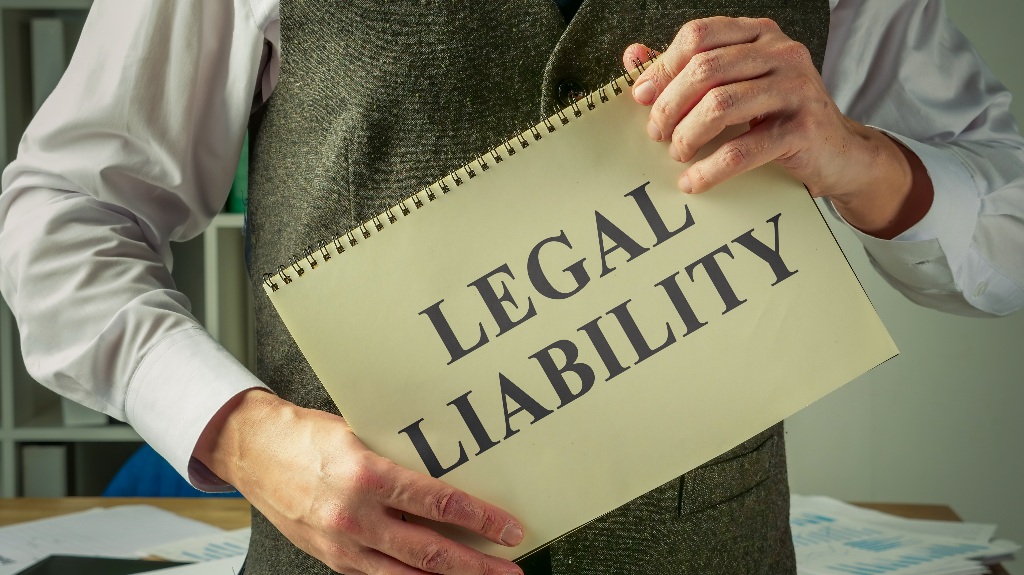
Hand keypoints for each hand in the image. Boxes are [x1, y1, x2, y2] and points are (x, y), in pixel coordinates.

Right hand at [194, 389, 524, 574]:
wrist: (252, 452)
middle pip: (431, 551)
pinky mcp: (331, 559)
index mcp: (366, 476)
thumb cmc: (305, 435)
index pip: (438, 503)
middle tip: (510, 568)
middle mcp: (355, 516)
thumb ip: (399, 457)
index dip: (480, 519)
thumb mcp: (359, 434)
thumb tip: (448, 470)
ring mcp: (341, 545)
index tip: (508, 528)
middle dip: (477, 565)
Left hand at [623, 16, 932, 238]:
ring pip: (719, 106)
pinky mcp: (802, 129)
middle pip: (704, 69)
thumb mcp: (734, 85)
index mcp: (759, 35)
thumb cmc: (776, 117)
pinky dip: (710, 169)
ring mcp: (796, 88)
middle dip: (669, 106)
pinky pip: (742, 149)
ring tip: (678, 154)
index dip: (663, 67)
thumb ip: (685, 69)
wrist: (837, 153)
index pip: (698, 35)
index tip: (642, 98)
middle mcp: (781, 53)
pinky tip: (693, 181)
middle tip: (656, 134)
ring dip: (687, 135)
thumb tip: (632, 57)